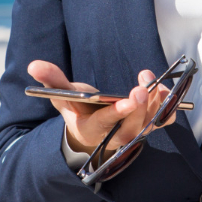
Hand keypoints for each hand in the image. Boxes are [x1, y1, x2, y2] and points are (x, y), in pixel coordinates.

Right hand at [27, 60, 177, 156]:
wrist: (93, 125)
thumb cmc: (77, 107)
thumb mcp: (62, 95)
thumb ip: (51, 81)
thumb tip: (33, 65)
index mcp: (90, 129)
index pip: (106, 123)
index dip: (118, 112)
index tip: (128, 98)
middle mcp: (114, 136)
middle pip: (131, 127)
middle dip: (140, 107)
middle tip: (144, 86)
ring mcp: (133, 133)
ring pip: (149, 124)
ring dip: (155, 103)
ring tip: (152, 81)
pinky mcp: (146, 126)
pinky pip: (162, 121)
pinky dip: (168, 108)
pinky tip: (164, 89)